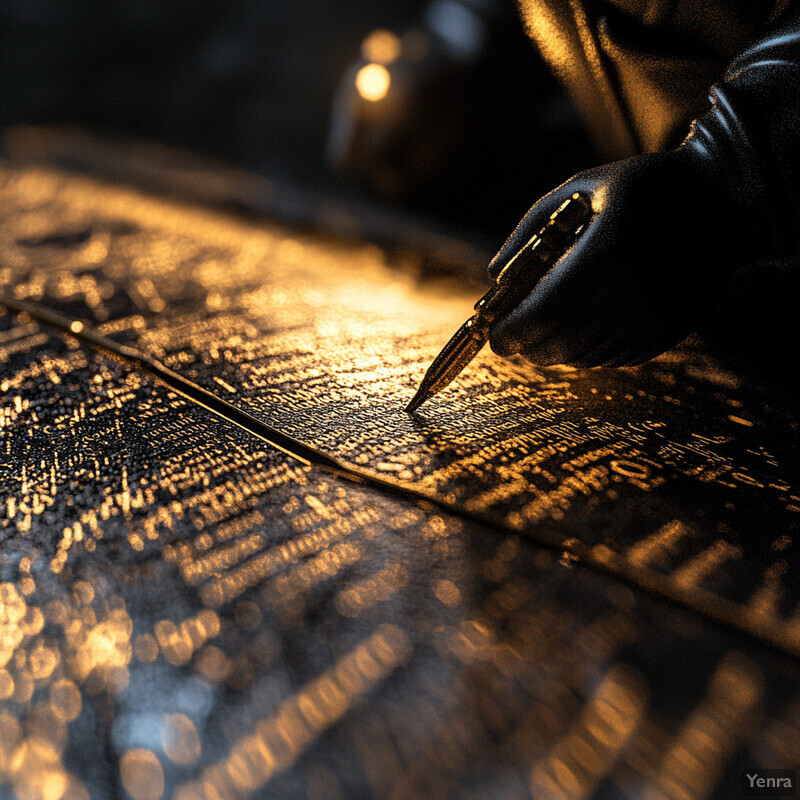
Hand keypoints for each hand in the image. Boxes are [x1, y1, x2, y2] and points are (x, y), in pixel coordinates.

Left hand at [487, 146, 744, 366]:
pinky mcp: (665, 335)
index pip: (544, 313)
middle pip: (559, 343)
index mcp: (608, 253)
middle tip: (511, 338)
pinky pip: (610, 358)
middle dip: (527, 345)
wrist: (721, 203)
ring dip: (554, 349)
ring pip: (583, 356)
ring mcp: (652, 320)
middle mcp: (633, 294)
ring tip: (545, 328)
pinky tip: (582, 326)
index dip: (513, 331)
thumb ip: (529, 232)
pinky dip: (585, 350)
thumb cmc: (639, 190)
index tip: (493, 336)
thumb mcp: (580, 190)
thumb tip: (494, 278)